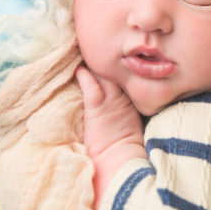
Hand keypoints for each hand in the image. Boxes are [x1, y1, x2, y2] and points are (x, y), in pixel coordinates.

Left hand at [75, 66, 144, 209]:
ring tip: (84, 52)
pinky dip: (85, 77)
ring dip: (95, 65)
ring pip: (104, 75)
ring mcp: (111, 102)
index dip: (117, 67)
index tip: (112, 58)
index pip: (124, 78)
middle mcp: (123, 98)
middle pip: (115, 72)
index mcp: (131, 102)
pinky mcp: (98, 109)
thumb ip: (124, 111)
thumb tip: (115, 108)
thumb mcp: (130, 125)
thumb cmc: (123, 151)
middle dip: (106, 61)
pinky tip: (78, 69)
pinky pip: (92, 88)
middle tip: (96, 47)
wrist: (120, 162)